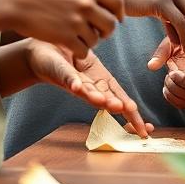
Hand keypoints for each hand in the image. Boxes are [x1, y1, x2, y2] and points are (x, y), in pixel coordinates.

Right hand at [3, 0, 124, 56]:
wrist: (10, 0)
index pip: (116, 1)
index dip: (119, 13)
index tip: (117, 19)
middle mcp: (85, 2)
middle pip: (111, 23)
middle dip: (107, 31)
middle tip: (100, 33)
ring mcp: (75, 20)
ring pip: (97, 39)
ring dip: (91, 42)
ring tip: (80, 39)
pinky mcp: (64, 37)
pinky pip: (83, 50)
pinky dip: (81, 52)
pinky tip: (73, 48)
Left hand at [25, 40, 153, 137]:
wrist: (39, 53)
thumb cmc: (70, 59)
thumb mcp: (91, 69)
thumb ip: (103, 85)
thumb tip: (122, 99)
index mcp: (101, 82)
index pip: (121, 99)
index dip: (133, 115)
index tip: (144, 131)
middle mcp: (89, 86)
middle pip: (106, 98)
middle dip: (116, 106)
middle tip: (127, 114)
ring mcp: (74, 80)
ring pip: (87, 91)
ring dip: (95, 97)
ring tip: (104, 101)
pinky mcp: (59, 72)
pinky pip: (67, 76)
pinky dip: (73, 82)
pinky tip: (78, 86)